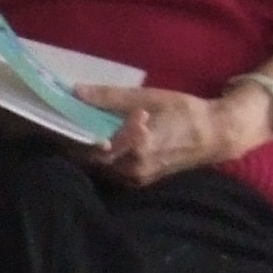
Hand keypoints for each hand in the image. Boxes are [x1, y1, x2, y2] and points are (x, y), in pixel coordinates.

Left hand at [74, 84, 260, 188]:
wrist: (215, 134)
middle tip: (62, 125)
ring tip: (77, 132)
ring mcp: (138, 178)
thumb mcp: (146, 98)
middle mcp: (134, 168)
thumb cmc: (183, 111)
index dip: (72, 137)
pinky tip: (98, 142)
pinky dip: (104, 158)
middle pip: (93, 160)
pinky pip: (114, 171)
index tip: (57, 123)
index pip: (92, 148)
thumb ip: (109, 98)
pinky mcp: (142, 181)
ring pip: (102, 167)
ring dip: (90, 152)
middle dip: (78, 144)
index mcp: (137, 146)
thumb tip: (76, 91)